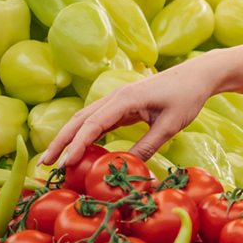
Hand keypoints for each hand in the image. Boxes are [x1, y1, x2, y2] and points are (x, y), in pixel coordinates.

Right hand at [41, 58, 217, 168]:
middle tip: (43, 165)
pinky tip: (79, 151)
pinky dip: (85, 135)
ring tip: (54, 160)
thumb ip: (148, 146)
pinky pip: (98, 120)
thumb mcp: (170, 125)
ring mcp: (117, 100)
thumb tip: (125, 168)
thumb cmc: (187, 96)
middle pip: (80, 119)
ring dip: (68, 138)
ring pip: (85, 119)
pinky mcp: (123, 105)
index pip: (93, 124)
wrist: (198, 75)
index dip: (76, 145)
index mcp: (125, 99)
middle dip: (60, 141)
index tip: (64, 164)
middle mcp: (116, 97)